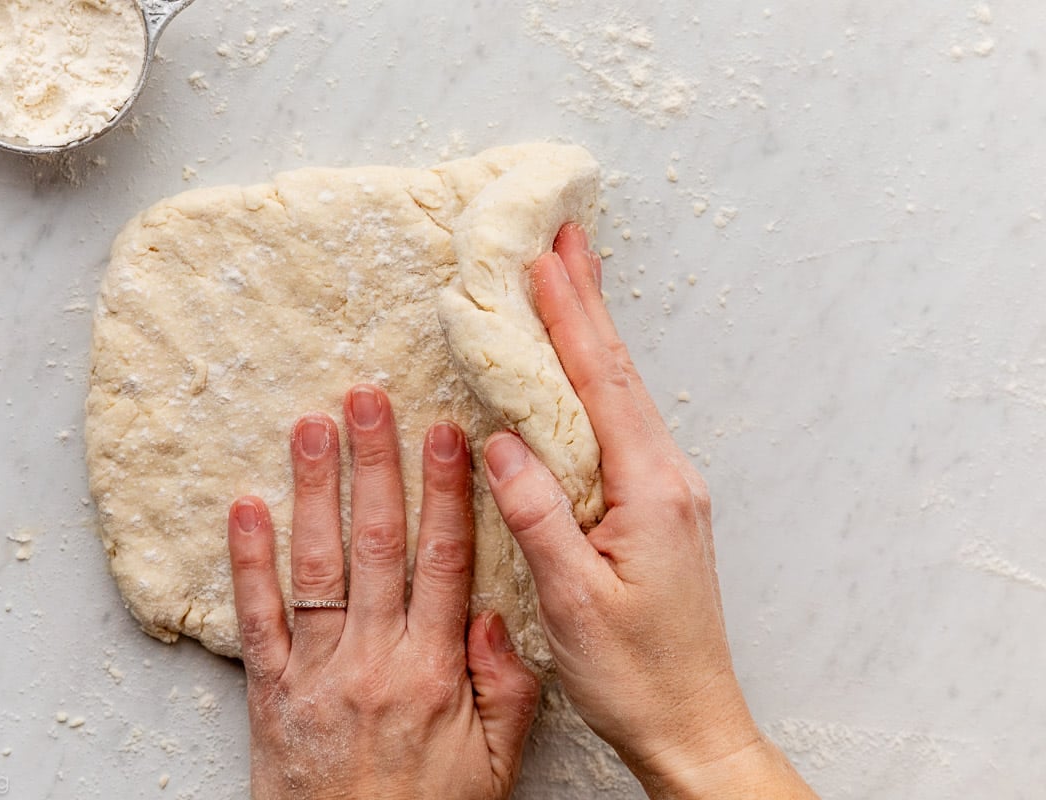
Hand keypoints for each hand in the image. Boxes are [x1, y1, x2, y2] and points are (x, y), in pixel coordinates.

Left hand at [229, 386, 539, 799]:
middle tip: (369, 398)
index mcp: (434, 671)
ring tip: (310, 426)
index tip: (445, 433)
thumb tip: (494, 613)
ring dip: (314, 490)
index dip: (445, 492)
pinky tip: (244, 506)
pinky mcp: (269, 691)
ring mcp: (316, 671)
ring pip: (316, 566)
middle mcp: (374, 659)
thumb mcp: (496, 767)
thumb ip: (507, 688)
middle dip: (375, 465)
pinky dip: (247, 559)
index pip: (442, 561)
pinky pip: (256, 617)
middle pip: (377, 545)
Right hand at [482, 226, 815, 798]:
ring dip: (594, 335)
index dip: (571, 318)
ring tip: (572, 284)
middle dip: (589, 302)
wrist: (693, 722)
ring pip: (623, 395)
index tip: (546, 260)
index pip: (602, 385)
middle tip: (566, 239)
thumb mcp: (574, 600)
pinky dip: (598, 382)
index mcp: (649, 490)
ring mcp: (668, 491)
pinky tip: (584, 371)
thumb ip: (538, 514)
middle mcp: (668, 478)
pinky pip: (623, 426)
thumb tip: (501, 440)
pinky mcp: (659, 508)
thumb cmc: (636, 674)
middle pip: (619, 373)